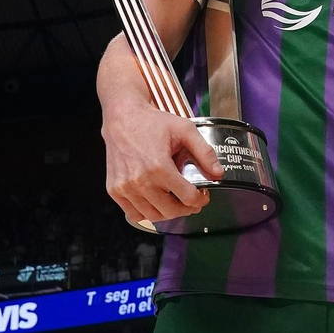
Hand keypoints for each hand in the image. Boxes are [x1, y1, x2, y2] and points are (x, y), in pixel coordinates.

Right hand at [102, 106, 221, 226]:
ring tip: (175, 201)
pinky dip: (147, 213)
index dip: (200, 200)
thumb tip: (218, 173)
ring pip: (153, 216)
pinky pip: (134, 214)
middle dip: (186, 209)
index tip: (202, 196)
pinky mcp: (114, 189)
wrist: (123, 117)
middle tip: (191, 201)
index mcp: (159, 167)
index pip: (187, 197)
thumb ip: (204, 152)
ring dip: (168, 212)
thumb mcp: (185, 129)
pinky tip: (155, 201)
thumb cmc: (152, 122)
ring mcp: (125, 187)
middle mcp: (140, 180)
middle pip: (171, 211)